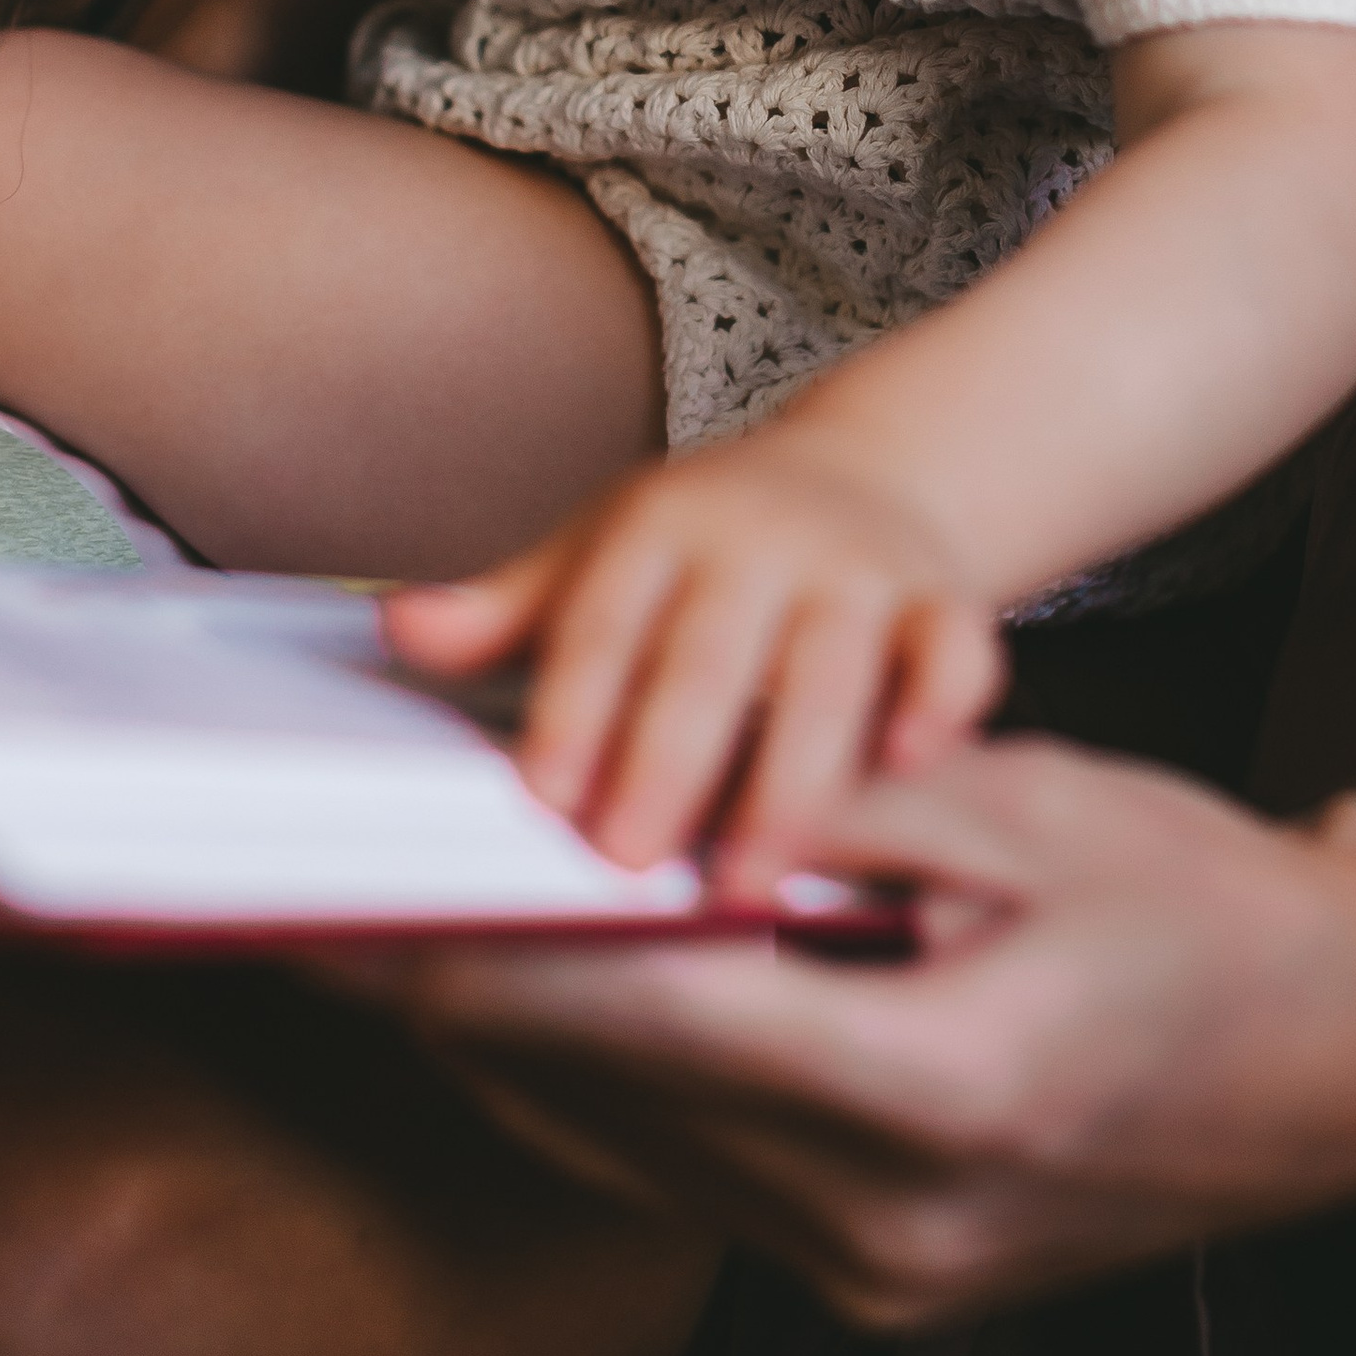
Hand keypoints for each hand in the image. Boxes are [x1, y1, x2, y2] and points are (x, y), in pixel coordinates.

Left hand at [349, 744, 1355, 1329]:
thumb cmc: (1204, 904)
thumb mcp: (1025, 807)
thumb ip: (818, 812)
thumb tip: (633, 809)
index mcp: (934, 1092)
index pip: (632, 1012)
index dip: (461, 948)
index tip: (328, 894)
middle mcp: (892, 1222)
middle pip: (599, 1098)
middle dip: (443, 992)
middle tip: (296, 904)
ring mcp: (884, 1277)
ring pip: (626, 1151)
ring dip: (502, 1045)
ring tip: (369, 941)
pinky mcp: (880, 1286)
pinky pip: (688, 1182)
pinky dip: (598, 1089)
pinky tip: (517, 1009)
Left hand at [386, 438, 1004, 893]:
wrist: (863, 473)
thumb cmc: (706, 545)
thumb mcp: (599, 551)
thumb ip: (510, 608)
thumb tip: (400, 629)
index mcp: (659, 525)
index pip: (603, 618)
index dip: (573, 705)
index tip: (541, 796)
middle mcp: (759, 539)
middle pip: (708, 656)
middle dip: (668, 762)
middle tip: (629, 865)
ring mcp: (858, 569)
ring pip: (829, 671)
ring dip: (790, 777)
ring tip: (749, 883)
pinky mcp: (943, 600)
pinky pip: (956, 648)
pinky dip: (940, 703)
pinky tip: (908, 767)